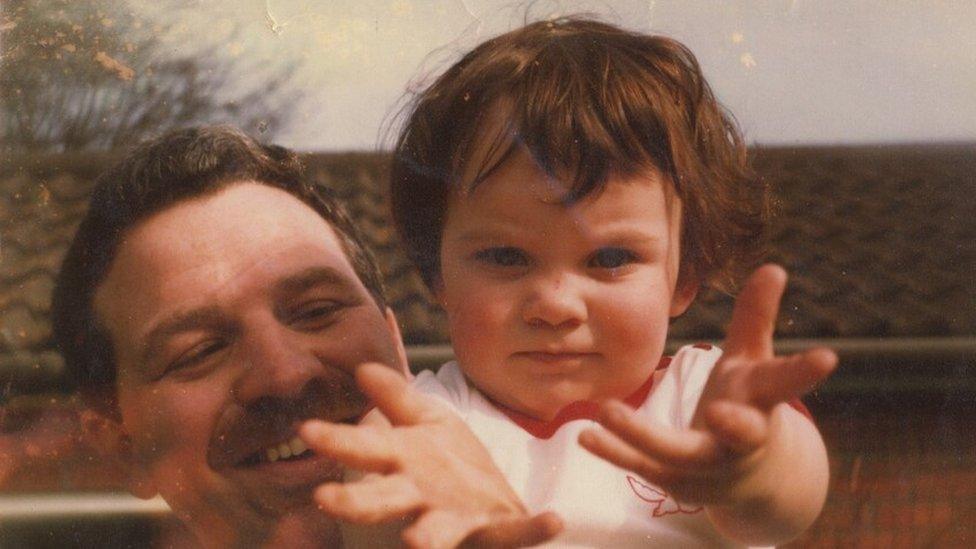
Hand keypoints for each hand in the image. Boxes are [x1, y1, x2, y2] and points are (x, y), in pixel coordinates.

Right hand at [300, 363, 561, 548]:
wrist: (491, 503)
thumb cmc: (448, 466)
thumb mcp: (425, 425)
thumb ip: (397, 399)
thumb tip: (363, 366)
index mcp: (404, 463)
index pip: (365, 448)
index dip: (337, 440)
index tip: (305, 430)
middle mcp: (422, 496)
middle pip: (384, 499)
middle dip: (357, 501)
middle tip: (326, 499)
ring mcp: (457, 520)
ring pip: (437, 531)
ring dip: (430, 536)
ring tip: (416, 542)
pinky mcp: (496, 532)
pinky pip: (515, 534)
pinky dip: (533, 530)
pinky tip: (552, 518)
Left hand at [578, 265, 834, 540]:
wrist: (750, 480)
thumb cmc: (748, 405)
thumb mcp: (752, 363)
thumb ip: (756, 319)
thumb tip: (773, 266)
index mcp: (762, 403)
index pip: (785, 384)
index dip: (804, 371)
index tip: (827, 357)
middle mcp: (741, 440)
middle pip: (739, 434)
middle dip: (733, 426)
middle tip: (718, 411)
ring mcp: (710, 467)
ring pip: (678, 455)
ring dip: (641, 436)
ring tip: (607, 411)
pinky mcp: (678, 483)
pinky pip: (644, 468)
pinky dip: (615, 453)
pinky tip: (586, 436)